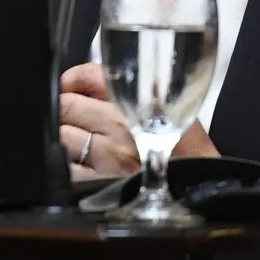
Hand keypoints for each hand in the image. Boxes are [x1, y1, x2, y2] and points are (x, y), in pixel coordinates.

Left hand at [58, 62, 219, 174]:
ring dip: (64, 136)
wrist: (198, 183)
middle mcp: (121, 123)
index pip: (86, 76)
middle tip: (74, 117)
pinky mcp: (100, 181)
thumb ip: (129, 88)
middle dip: (64, 109)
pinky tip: (81, 163)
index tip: (69, 88)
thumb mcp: (166, 102)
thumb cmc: (185, 146)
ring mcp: (109, 154)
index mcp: (138, 96)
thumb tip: (89, 84)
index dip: (70, 82)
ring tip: (80, 141)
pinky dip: (67, 162)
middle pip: (66, 105)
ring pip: (61, 135)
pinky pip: (66, 166)